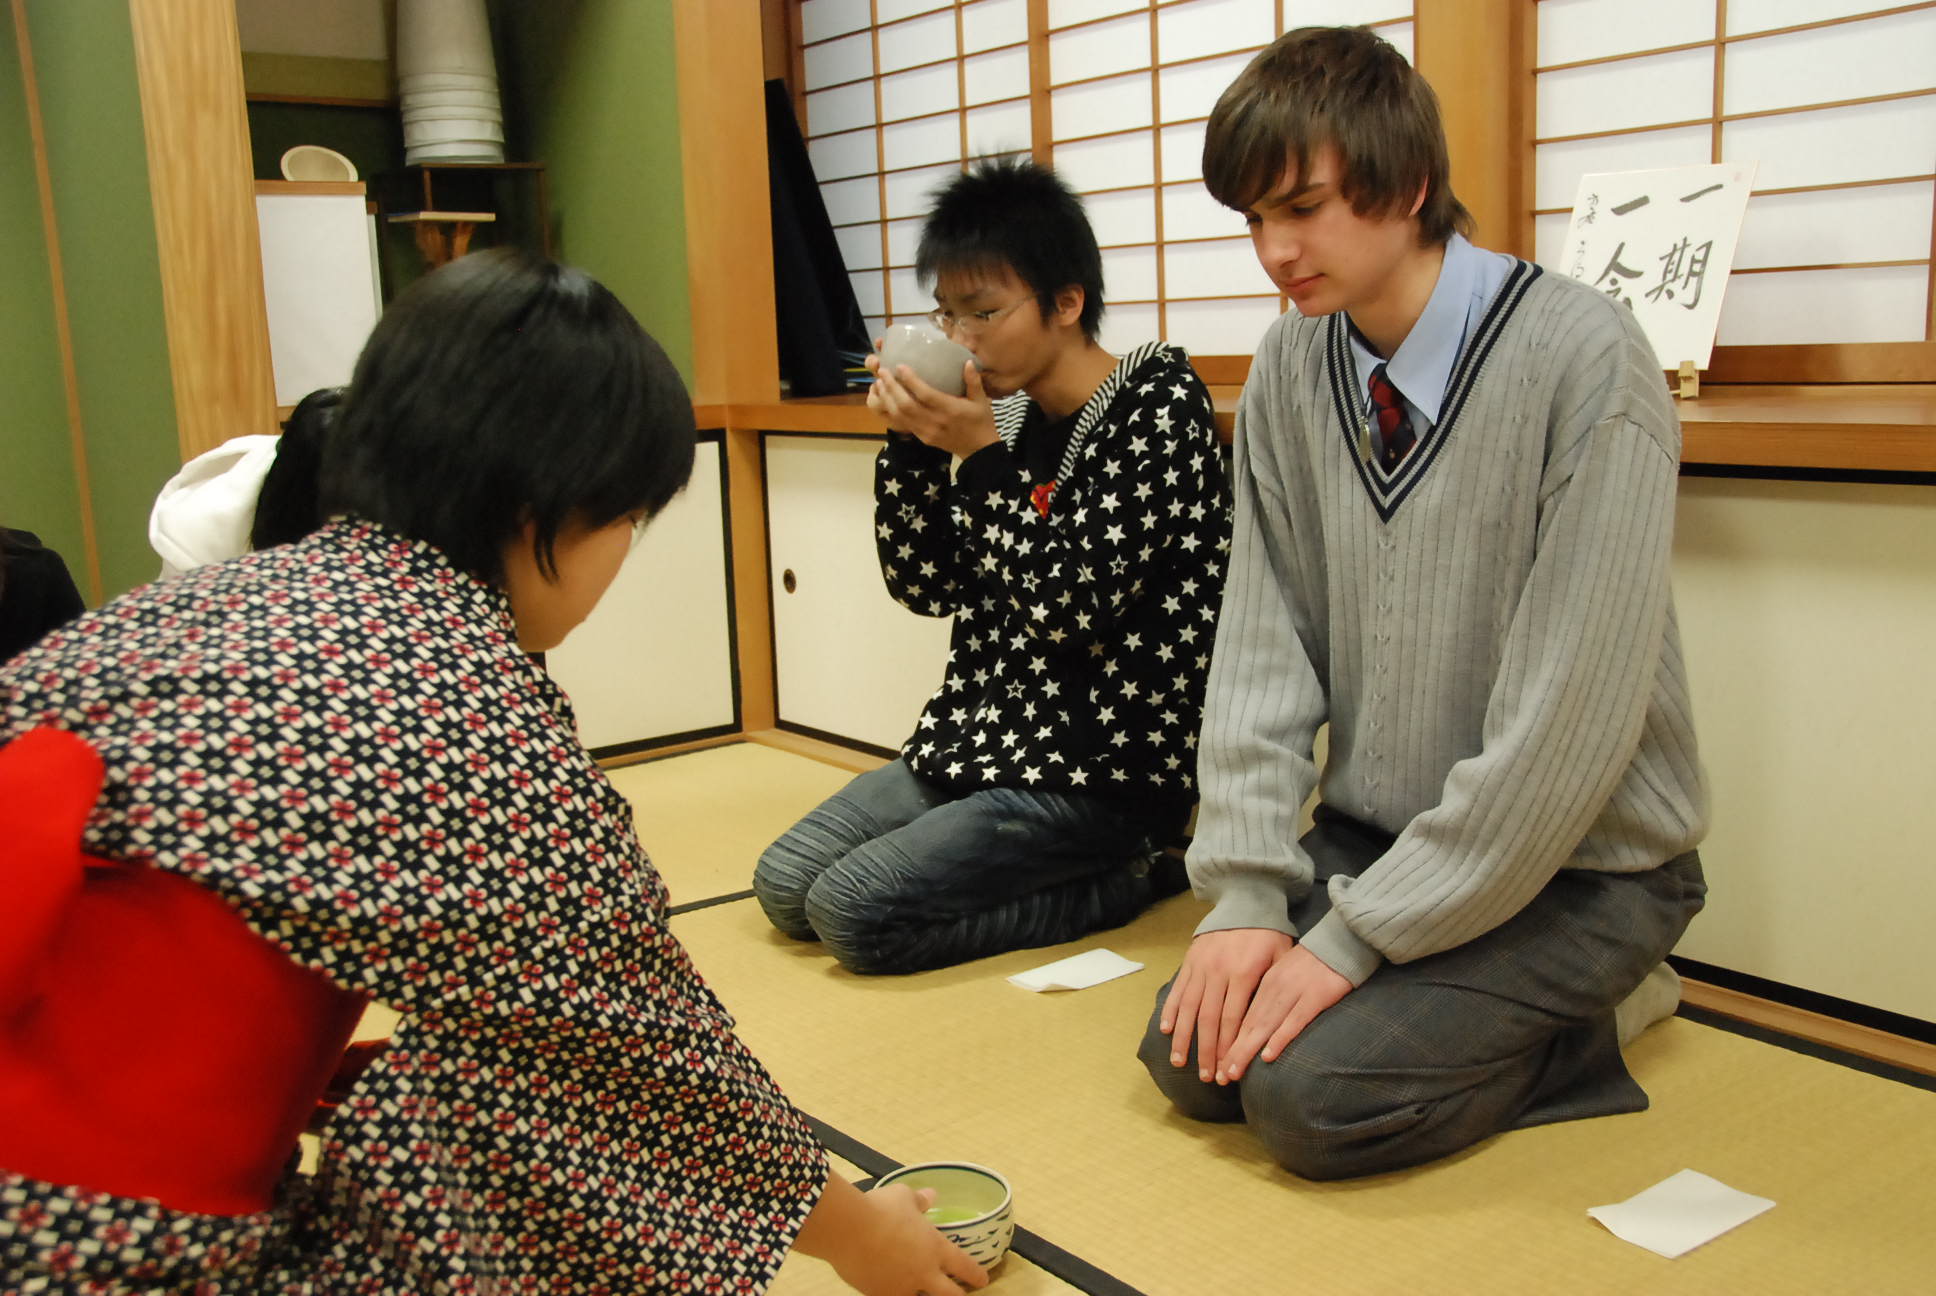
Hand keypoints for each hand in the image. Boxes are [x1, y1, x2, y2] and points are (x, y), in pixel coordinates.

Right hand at [793, 1173, 988, 1295]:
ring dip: (923, 1295)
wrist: (847, 1229)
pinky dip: (892, 1292)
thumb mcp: (903, 1196)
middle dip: (957, 1295)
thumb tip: (931, 1195)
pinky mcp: (877, 1294)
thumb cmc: (880, 1208)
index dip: (976, 1274)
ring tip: (921, 1290)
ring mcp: (900, 1288)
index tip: (983, 1279)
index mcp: (935, 1248)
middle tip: (959, 1293)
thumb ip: (919, 1200)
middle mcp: (923, 1273)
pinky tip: (887, 1286)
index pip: (964, 1266)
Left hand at [865, 345, 998, 459]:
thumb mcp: (981, 401)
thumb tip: (967, 361)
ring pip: (900, 415)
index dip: (910, 380)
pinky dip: (891, 410)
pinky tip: (885, 399)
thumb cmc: (981, 421)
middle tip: (882, 372)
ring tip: (880, 383)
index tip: (900, 366)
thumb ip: (973, 381)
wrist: (978, 451)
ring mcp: (926, 432)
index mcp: (950, 410)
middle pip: (906, 405)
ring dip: (887, 398)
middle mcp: (935, 421)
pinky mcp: (922, 438)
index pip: (925, 394)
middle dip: (891, 387)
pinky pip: (902, 424)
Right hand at [1158, 928, 1294, 1083]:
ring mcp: (1201, 966)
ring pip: (1189, 1008)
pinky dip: (1170, 1010)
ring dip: (1183, 1038)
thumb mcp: (1281, 957)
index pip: (1234, 1019)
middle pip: (1209, 1019)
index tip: (1228, 1070)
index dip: (1230, 1047)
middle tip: (1205, 1077)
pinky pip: (1178, 989)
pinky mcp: (1190, 960)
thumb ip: (1273, 988)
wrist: (1245, 899)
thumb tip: (1271, 1025)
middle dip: (1207, 1051)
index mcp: (1244, 973)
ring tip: (1180, 1062)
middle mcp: (1219, 972)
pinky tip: (1166, 1030)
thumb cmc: (1269, 933)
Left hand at [1218, 942, 1350, 1082]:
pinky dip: (1279, 1039)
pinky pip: (1294, 1021)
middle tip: (1220, 1076)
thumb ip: (1271, 994)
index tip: (1218, 1064)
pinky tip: (1268, 1056)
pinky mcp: (1315, 997)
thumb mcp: (1285, 973)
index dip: (1228, 1042)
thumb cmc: (1314, 961)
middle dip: (1232, 1052)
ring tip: (1233, 1072)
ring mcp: (1294, 992)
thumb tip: (1257, 1022)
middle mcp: (1274, 989)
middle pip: (1248, 1025)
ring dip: (1247, 1051)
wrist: (1340, 939)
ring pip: (1264, 1026)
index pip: (1242, 1017)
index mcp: (1266, 983)